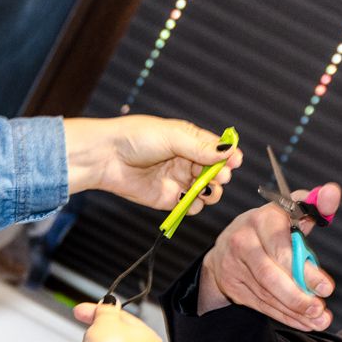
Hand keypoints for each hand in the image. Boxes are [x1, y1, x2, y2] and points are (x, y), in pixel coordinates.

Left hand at [64, 116, 242, 211]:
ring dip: (212, 192)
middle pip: (216, 171)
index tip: (236, 161)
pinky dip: (195, 205)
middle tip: (219, 176)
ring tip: (206, 190)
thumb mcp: (173, 136)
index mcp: (189, 140)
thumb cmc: (135, 138)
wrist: (105, 158)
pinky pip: (191, 206)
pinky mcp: (169, 199)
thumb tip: (229, 150)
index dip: (229, 156)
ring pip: (207, 191)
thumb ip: (202, 147)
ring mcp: (179, 180)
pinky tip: (189, 199)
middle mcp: (187, 160)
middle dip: (221, 175)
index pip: (217, 149)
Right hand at [198, 183, 341, 330]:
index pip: (282, 245)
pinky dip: (285, 316)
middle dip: (298, 295)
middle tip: (320, 308)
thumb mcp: (289, 212)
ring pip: (267, 293)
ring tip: (319, 318)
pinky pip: (262, 305)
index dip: (305, 268)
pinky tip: (304, 322)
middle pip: (271, 274)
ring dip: (295, 310)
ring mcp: (234, 266)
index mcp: (262, 218)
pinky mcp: (233, 287)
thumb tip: (332, 192)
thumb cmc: (268, 229)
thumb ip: (314, 204)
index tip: (326, 287)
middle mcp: (243, 240)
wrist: (226, 249)